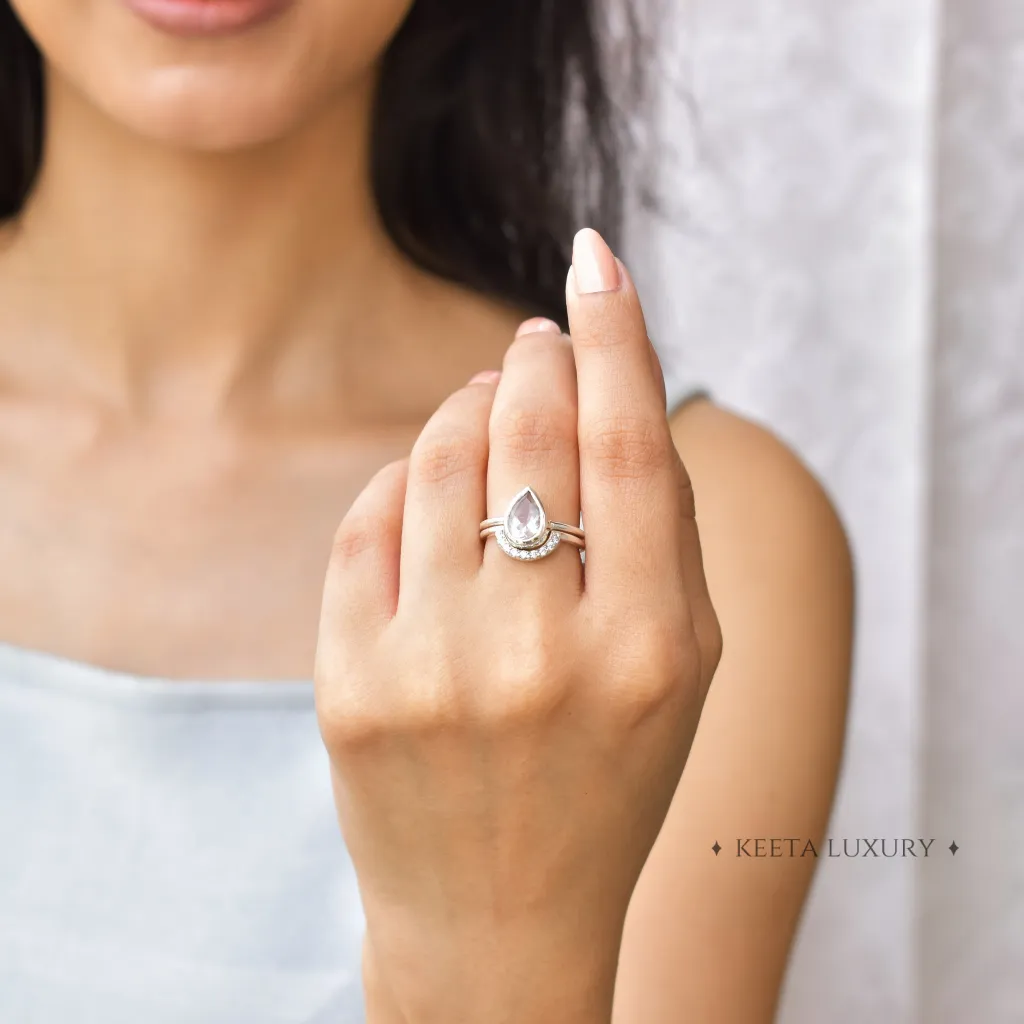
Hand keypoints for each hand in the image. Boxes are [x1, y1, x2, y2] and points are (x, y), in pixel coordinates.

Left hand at [314, 228, 721, 1023]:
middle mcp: (540, 656)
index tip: (598, 260)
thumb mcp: (684, 666)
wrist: (499, 917)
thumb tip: (609, 388)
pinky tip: (429, 484)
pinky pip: (368, 523)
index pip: (631, 446)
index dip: (616, 336)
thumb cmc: (610, 777)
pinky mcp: (348, 688)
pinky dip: (401, 479)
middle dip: (535, 358)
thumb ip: (666, 530)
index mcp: (649, 648)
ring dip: (467, 407)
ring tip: (489, 402)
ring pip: (439, 462)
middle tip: (537, 337)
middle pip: (530, 434)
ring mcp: (432, 672)